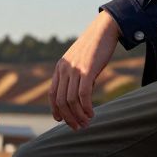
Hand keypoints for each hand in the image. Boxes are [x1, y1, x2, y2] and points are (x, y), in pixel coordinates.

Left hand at [51, 10, 120, 129]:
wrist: (103, 30)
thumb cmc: (94, 47)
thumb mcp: (80, 62)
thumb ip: (76, 77)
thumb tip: (80, 97)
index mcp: (60, 68)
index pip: (53, 94)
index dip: (55, 109)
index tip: (61, 120)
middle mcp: (64, 69)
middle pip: (61, 101)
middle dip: (68, 118)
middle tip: (77, 127)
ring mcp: (75, 69)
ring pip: (71, 100)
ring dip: (78, 115)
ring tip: (86, 123)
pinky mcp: (87, 70)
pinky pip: (83, 94)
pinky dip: (86, 107)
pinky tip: (92, 113)